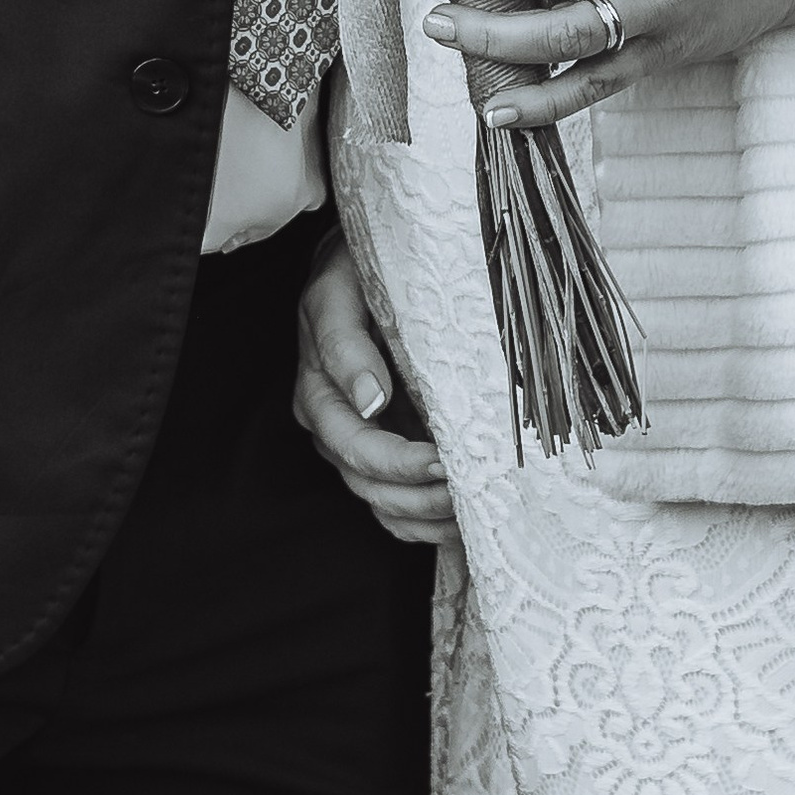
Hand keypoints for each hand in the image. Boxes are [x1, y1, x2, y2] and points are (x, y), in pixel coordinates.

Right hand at [293, 236, 456, 548]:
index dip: (398, 461)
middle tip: (472, 485)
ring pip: (383, 506)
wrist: (361, 268)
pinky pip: (396, 512)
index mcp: (318, 388)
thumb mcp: (342, 290)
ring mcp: (355, 445)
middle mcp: (332, 425)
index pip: (354, 442)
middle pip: (369, 483)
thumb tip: (369, 401)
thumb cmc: (356, 272)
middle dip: (421, 494)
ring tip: (476, 509)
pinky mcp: (381, 456)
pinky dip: (428, 526)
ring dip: (428, 517)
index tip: (443, 460)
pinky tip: (464, 523)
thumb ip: (346, 344)